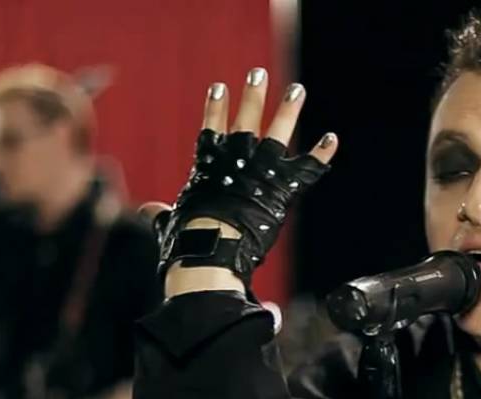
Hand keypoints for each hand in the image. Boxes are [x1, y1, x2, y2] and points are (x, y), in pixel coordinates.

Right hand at [143, 68, 338, 292]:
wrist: (212, 243)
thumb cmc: (188, 235)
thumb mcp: (170, 221)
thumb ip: (161, 214)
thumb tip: (148, 212)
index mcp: (209, 165)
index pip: (212, 130)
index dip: (215, 109)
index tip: (218, 88)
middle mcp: (237, 159)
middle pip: (246, 121)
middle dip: (252, 96)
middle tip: (258, 73)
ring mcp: (261, 169)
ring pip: (277, 133)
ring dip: (288, 110)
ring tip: (297, 89)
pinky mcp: (283, 185)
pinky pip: (307, 167)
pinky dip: (321, 154)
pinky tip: (332, 138)